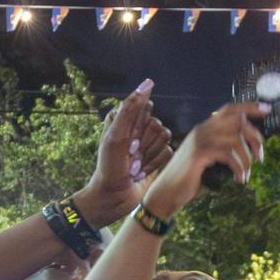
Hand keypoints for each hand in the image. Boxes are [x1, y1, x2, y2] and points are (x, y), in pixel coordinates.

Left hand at [74, 80, 173, 228]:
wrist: (115, 196)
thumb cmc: (110, 166)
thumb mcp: (116, 135)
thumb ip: (131, 109)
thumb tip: (147, 83)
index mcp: (125, 118)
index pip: (145, 108)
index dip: (138, 125)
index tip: (128, 139)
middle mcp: (138, 128)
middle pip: (156, 123)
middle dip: (144, 142)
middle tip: (131, 154)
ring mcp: (149, 143)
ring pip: (165, 137)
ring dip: (149, 155)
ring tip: (136, 165)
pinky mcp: (158, 158)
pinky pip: (169, 152)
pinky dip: (155, 164)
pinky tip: (143, 172)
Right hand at [144, 102, 268, 217]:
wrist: (167, 191)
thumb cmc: (190, 178)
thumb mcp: (208, 160)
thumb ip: (223, 150)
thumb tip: (249, 151)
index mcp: (205, 129)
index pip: (229, 110)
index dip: (248, 107)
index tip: (266, 109)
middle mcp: (202, 130)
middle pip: (237, 121)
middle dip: (255, 138)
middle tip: (260, 158)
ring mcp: (200, 140)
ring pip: (235, 140)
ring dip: (247, 160)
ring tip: (246, 175)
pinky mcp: (199, 154)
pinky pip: (228, 155)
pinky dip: (239, 168)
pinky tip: (239, 179)